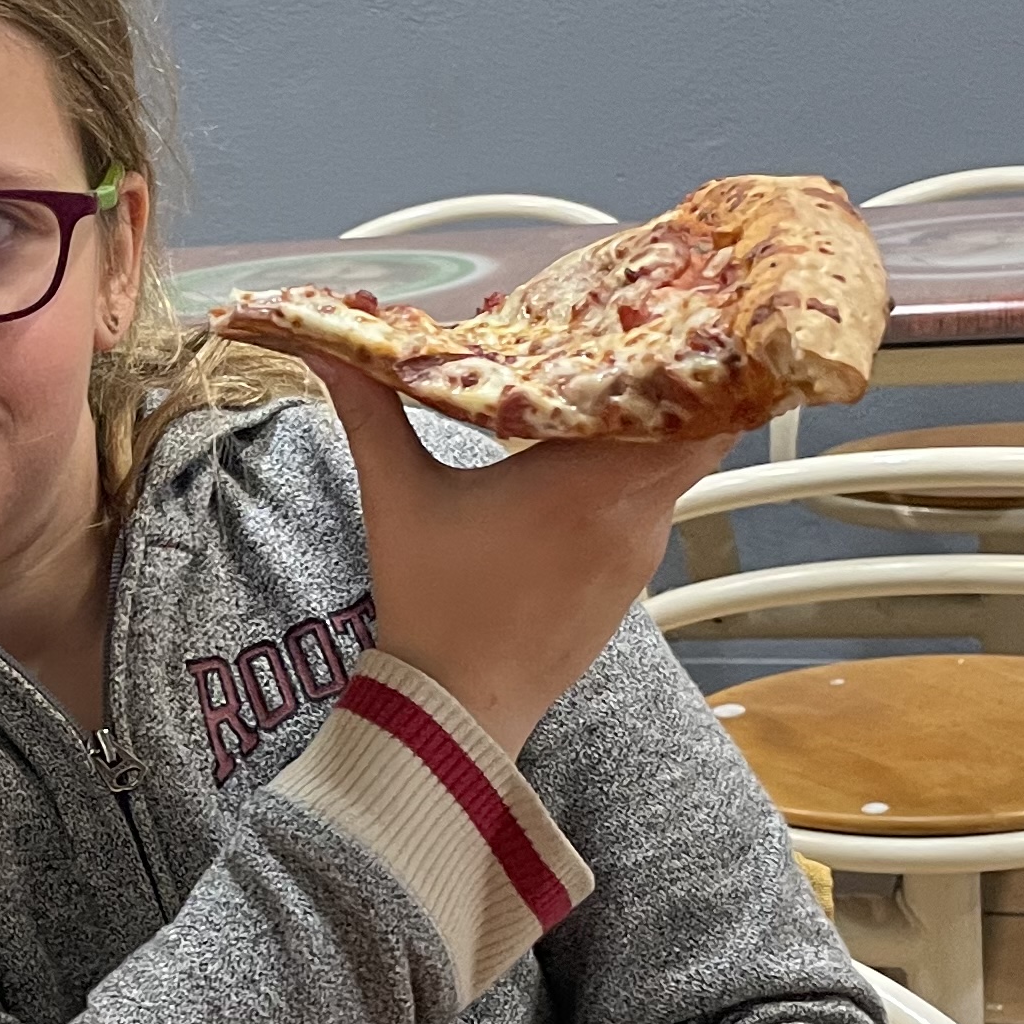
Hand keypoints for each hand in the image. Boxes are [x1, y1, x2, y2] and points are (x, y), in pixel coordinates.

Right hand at [305, 351, 723, 754]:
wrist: (456, 708)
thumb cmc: (431, 604)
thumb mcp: (396, 495)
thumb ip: (368, 409)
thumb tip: (325, 343)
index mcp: (584, 482)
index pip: (680, 403)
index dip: (687, 355)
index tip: (666, 315)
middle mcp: (632, 514)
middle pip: (697, 429)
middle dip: (680, 384)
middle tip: (647, 340)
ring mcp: (640, 552)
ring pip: (679, 470)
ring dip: (659, 433)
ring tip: (621, 390)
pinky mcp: (633, 582)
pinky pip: (657, 510)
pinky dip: (643, 479)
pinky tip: (600, 463)